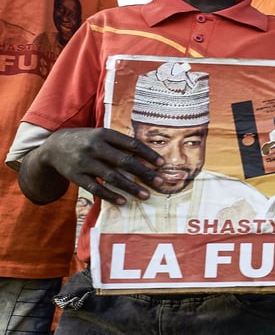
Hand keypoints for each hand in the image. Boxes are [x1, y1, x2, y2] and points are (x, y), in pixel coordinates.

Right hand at [39, 128, 162, 204]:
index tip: (162, 163)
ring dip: (130, 187)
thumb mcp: (101, 135)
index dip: (148, 154)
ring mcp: (84, 162)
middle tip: (159, 182)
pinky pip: (95, 188)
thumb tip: (148, 156)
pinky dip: (110, 195)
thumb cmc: (86, 141)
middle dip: (144, 173)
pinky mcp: (75, 176)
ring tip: (145, 195)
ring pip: (111, 177)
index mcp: (104, 134)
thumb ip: (120, 143)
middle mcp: (94, 147)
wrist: (53, 147)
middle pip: (124, 161)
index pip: (131, 144)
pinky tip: (123, 201)